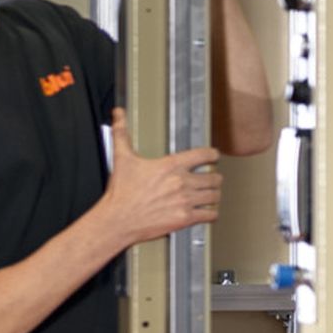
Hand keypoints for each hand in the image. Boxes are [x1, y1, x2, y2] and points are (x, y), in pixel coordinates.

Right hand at [94, 116, 222, 245]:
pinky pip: (210, 214)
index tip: (214, 157)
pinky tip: (208, 212)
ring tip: (211, 195)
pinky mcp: (185, 218)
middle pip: (214, 177)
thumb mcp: (122, 158)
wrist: (118, 219)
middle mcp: (181, 182)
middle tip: (212, 179)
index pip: (204, 155)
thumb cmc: (121, 192)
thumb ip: (122, 133)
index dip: (213, 155)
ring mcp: (185, 201)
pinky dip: (211, 213)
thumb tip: (118, 113)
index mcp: (171, 165)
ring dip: (214, 195)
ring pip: (215, 196)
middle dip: (214, 178)